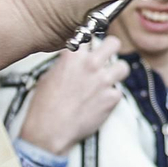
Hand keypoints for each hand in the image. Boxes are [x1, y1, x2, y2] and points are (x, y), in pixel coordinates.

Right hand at [19, 38, 129, 154]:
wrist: (50, 130)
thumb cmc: (44, 106)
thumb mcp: (48, 76)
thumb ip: (65, 64)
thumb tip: (71, 62)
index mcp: (73, 55)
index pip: (89, 35)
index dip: (90, 41)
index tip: (91, 45)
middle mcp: (91, 64)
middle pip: (113, 43)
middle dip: (111, 49)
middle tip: (107, 56)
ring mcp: (103, 80)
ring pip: (123, 66)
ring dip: (117, 72)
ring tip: (109, 79)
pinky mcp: (111, 98)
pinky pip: (118, 92)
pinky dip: (111, 97)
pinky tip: (102, 101)